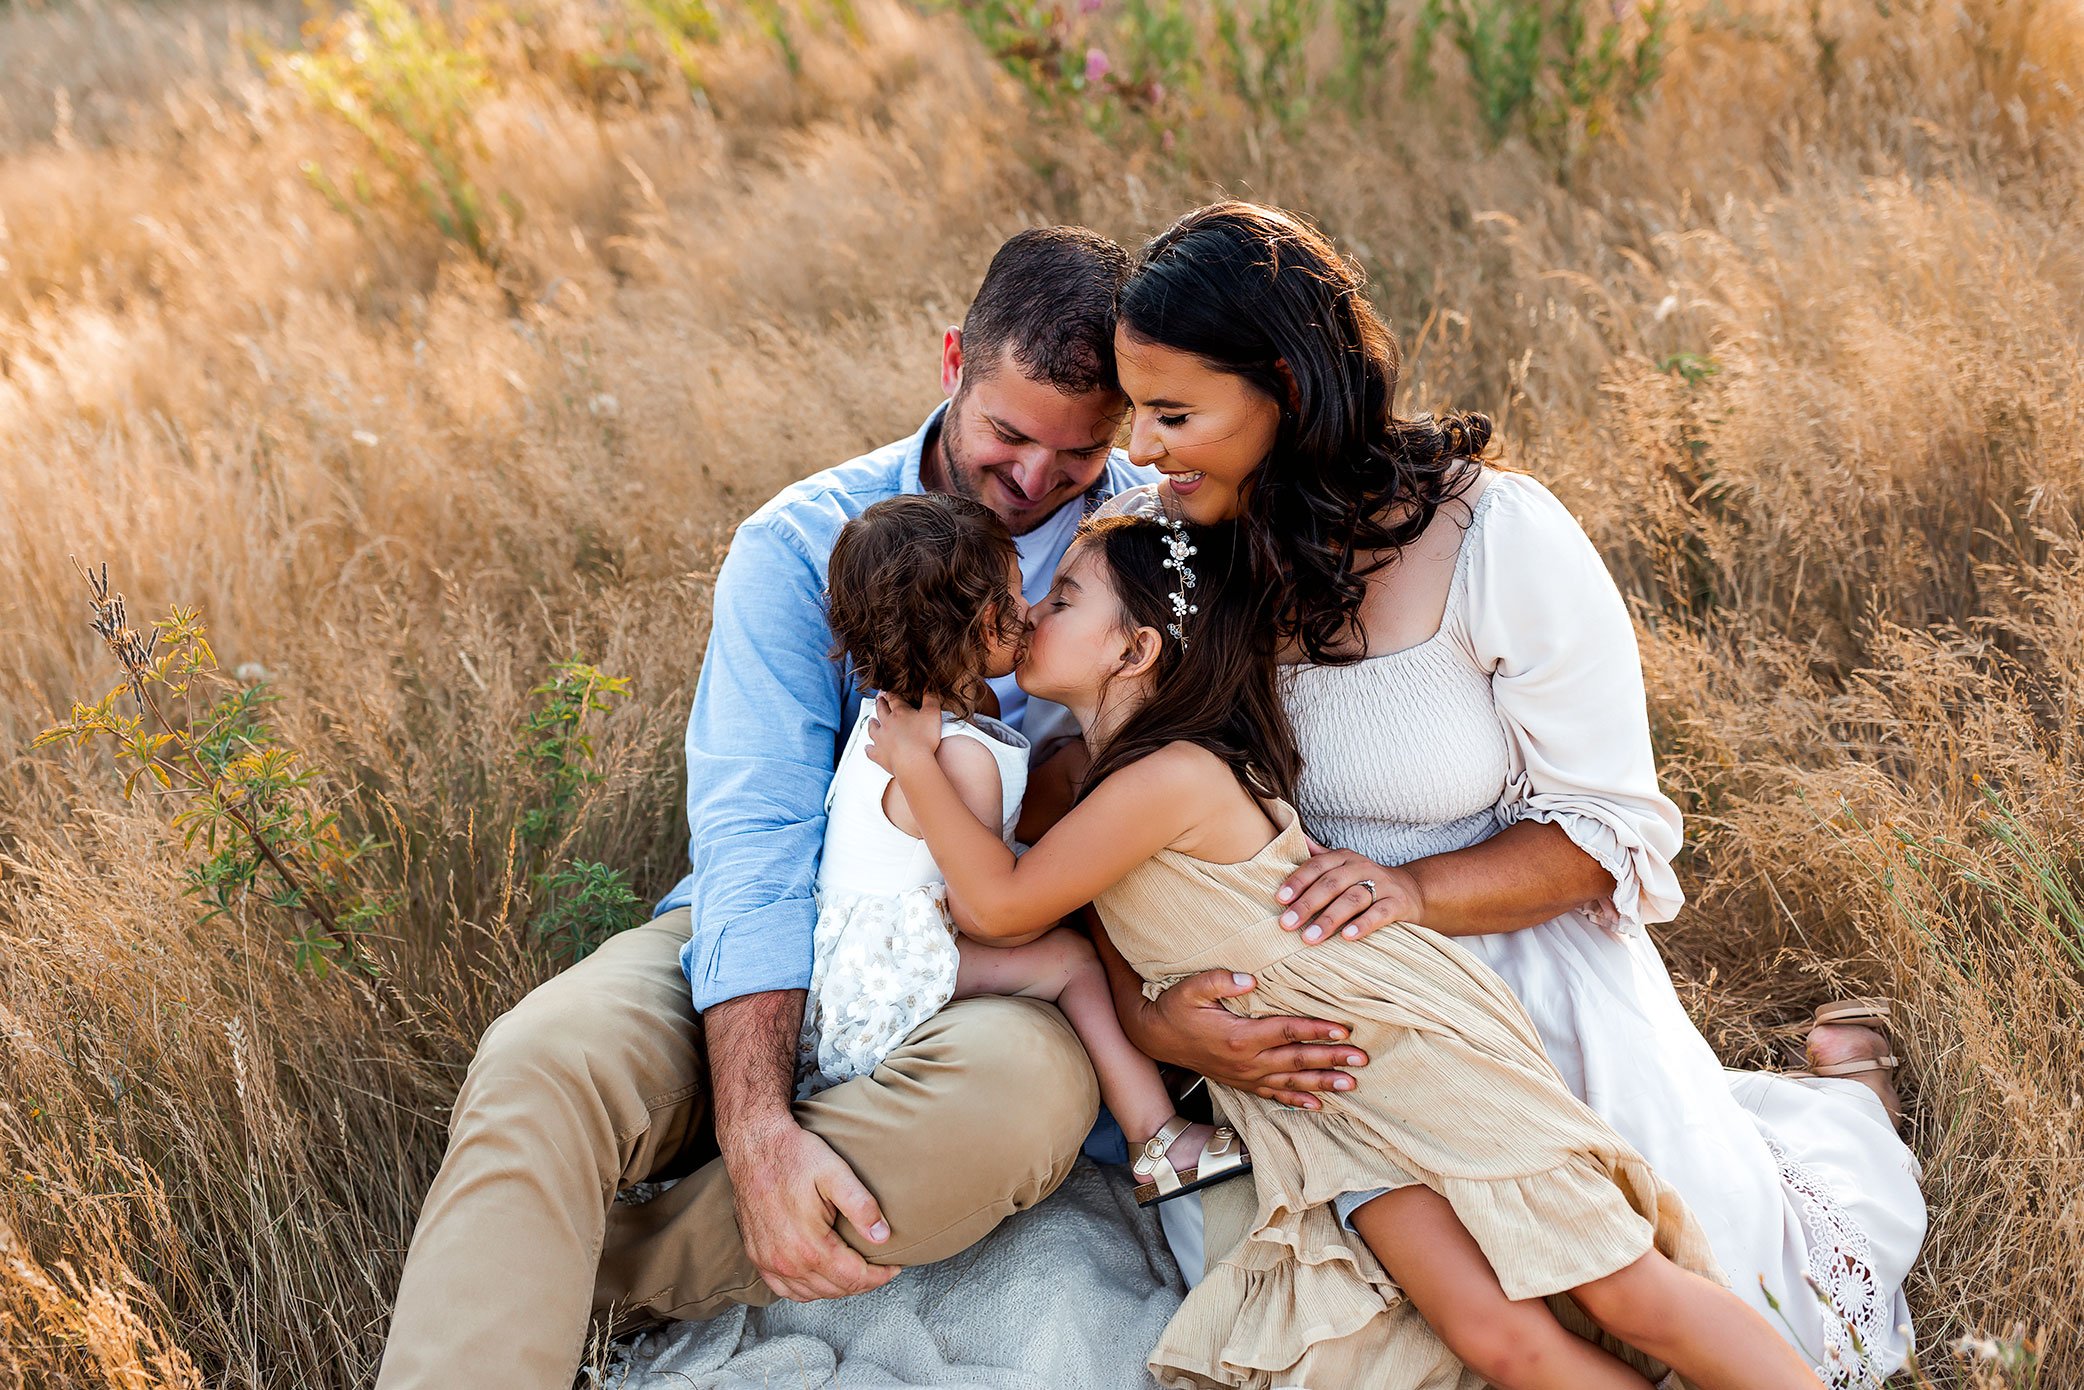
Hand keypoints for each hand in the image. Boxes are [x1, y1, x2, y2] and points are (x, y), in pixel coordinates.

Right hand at [724, 1114, 900, 1301]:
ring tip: (856, 1272)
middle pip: (835, 1289)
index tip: (894, 1268)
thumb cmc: (794, 1155)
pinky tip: (820, 1278)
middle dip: (863, 1282)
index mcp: (808, 1245)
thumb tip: (883, 1236)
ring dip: (838, 1287)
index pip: (853, 1277)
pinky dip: (807, 1289)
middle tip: (880, 1269)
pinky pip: (785, 1289)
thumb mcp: (835, 1172)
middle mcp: (786, 1261)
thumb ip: (861, 1206)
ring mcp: (768, 1262)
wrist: (755, 1146)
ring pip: (811, 1293)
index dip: (879, 1276)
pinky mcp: (757, 1257)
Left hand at [865, 692, 942, 774]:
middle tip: (879, 700)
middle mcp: (887, 724)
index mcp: (899, 713)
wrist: (912, 761)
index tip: (889, 691)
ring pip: (873, 729)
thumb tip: (928, 689)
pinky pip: (871, 750)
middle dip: (880, 704)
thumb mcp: (932, 714)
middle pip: (881, 711)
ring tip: (872, 720)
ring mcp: (881, 739)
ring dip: (872, 724)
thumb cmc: (923, 739)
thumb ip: (931, 699)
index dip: (892, 695)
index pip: (894, 700)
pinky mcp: (879, 754)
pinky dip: (869, 748)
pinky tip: (868, 747)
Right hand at [1128, 969, 1365, 1109]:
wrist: (1156, 1037)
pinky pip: (1274, 1094)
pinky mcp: (1242, 1082)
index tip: (1342, 1029)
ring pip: (1291, 1080)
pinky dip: (1297, 1100)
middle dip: (1331, 1059)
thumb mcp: (1191, 987)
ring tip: (1351, 1084)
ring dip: (1323, 1082)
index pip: (1286, 1031)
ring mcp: (1246, 1075)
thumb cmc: (1176, 1008)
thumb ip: (1220, 981)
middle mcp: (1247, 1060)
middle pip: (1297, 1059)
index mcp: (1240, 1036)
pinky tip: (1318, 1104)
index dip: (1315, 1030)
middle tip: (1360, 1059)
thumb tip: (1250, 978)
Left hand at [1277, 847, 1421, 943]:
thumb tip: (1291, 837)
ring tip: (1309, 938)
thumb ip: (1318, 856)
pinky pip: (1379, 914)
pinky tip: (1346, 937)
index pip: (1317, 866)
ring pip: (1353, 899)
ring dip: (1329, 919)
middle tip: (1287, 924)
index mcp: (1344, 857)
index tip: (1280, 899)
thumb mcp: (1342, 865)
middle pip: (1331, 884)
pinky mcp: (1397, 904)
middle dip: (1307, 904)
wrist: (1409, 890)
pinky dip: (1362, 925)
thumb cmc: (1364, 880)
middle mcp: (1362, 868)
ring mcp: (1381, 885)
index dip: (1298, 881)